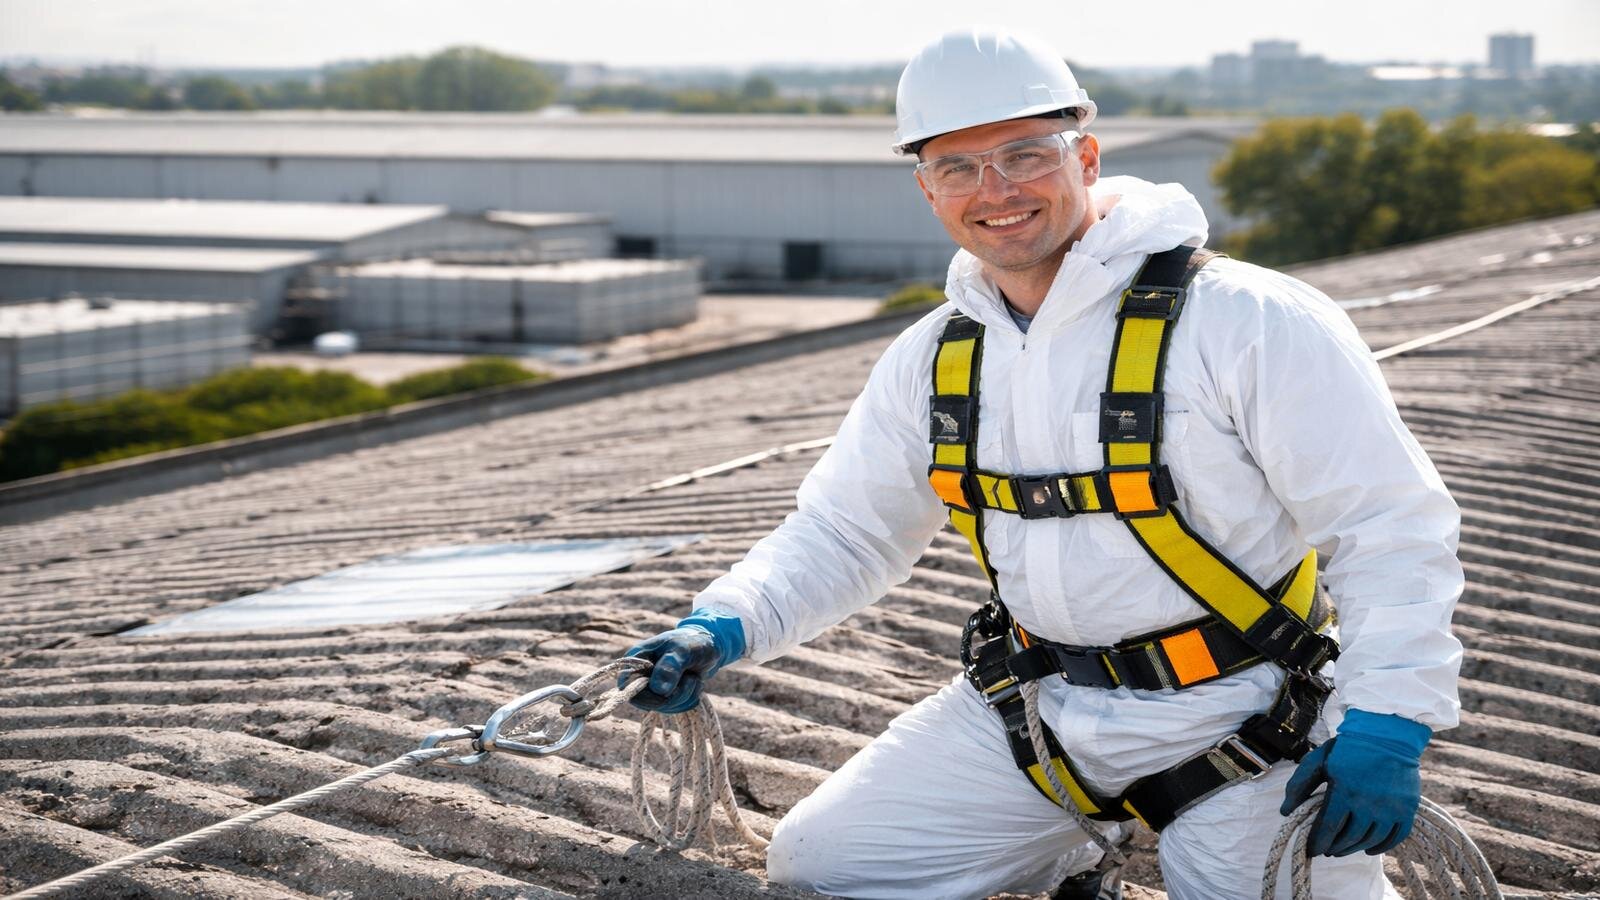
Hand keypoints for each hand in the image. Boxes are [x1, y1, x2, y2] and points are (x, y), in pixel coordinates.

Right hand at [624, 608, 745, 713]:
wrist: (710, 645)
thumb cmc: (692, 641)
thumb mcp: (683, 650)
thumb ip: (670, 667)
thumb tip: (659, 691)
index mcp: (636, 658)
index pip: (627, 686)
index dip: (644, 695)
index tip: (666, 693)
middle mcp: (641, 674)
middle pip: (645, 702)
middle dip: (672, 696)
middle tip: (690, 679)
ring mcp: (653, 687)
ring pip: (662, 707)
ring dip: (684, 696)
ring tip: (693, 677)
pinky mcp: (665, 695)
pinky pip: (674, 708)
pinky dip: (688, 700)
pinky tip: (694, 684)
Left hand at [1280, 710, 1430, 856]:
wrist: (1386, 734)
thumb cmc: (1347, 748)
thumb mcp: (1317, 761)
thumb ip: (1299, 786)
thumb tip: (1285, 812)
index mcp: (1344, 791)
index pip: (1327, 829)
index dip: (1318, 843)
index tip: (1312, 850)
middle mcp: (1369, 803)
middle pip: (1349, 838)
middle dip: (1335, 848)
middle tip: (1327, 850)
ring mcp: (1391, 808)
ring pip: (1371, 840)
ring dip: (1354, 848)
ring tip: (1343, 848)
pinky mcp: (1408, 808)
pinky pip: (1396, 837)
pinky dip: (1381, 847)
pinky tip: (1369, 849)